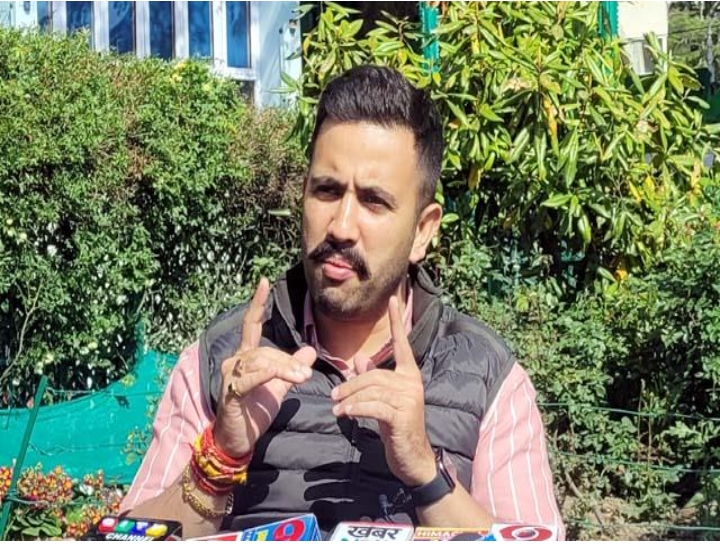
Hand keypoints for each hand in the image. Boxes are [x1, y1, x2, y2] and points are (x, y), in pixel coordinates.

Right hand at [214, 278, 316, 457]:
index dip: (257, 303)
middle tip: (306, 374)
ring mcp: (231, 376)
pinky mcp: (230, 392)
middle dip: (288, 361)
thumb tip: (310, 349)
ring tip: (301, 378)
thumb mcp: (279, 387)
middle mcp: (235, 361)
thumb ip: (292, 367)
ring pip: (260, 362)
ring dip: (284, 369)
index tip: (263, 282)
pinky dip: (266, 375)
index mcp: (246, 356)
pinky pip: (249, 379)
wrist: (237, 439)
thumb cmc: (254, 411)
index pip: (252, 324)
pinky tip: (278, 376)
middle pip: (265, 350)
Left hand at [331, 296, 435, 485]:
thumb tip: (360, 358)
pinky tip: (345, 414)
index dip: (397, 321)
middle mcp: (412, 382)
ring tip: (336, 408)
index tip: (393, 299)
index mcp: (409, 375)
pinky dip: (355, 409)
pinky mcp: (402, 415)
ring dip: (349, 399)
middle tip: (333, 396)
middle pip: (373, 375)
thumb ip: (374, 378)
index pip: (402, 344)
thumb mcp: (383, 400)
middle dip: (350, 385)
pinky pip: (372, 406)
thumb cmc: (397, 428)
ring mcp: (409, 398)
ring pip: (370, 390)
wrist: (413, 458)